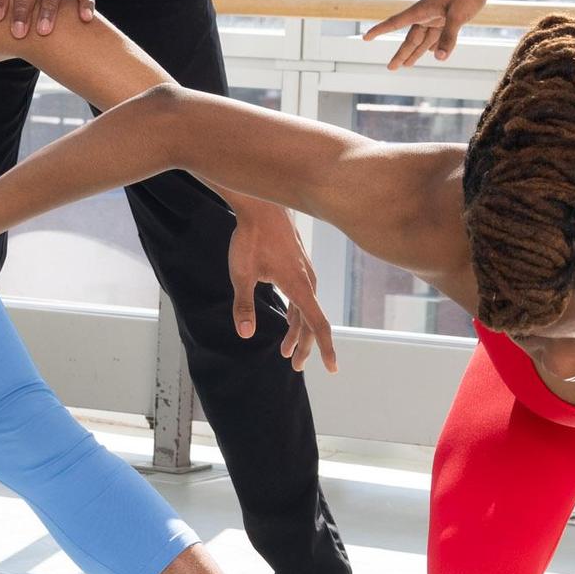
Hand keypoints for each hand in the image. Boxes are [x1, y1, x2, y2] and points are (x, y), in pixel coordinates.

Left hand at [225, 197, 339, 372]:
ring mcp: (304, 272)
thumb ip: (244, 305)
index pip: (318, 325)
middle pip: (311, 322)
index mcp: (298, 286)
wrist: (261, 205)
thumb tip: (246, 334)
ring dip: (297, 331)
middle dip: (305, 346)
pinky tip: (288, 321)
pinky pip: (302, 296)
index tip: (332, 368)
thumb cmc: (250, 238)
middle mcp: (307, 281)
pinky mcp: (298, 265)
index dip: (326, 348)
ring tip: (285, 350)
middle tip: (294, 365)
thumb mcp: (241, 274)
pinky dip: (296, 314)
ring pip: (306, 309)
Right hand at [362, 0, 490, 70]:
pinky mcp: (449, 17)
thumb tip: (438, 58)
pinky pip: (437, 34)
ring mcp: (438, 15)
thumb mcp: (458, 15)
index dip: (380, 30)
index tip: (365, 37)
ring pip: (423, 38)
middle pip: (411, 38)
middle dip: (401, 53)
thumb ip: (448, 37)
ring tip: (406, 66)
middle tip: (391, 68)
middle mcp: (427, 14)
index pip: (395, 23)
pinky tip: (432, 52)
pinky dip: (433, 44)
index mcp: (422, 11)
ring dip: (416, 52)